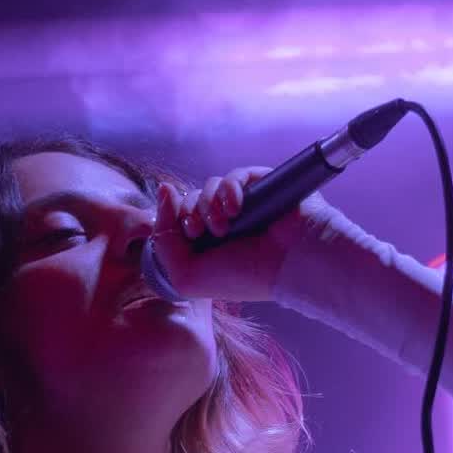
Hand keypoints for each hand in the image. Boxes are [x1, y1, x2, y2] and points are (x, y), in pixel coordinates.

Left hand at [151, 167, 317, 303]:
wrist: (289, 264)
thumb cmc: (242, 276)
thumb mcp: (186, 276)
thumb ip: (163, 242)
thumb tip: (164, 190)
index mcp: (205, 248)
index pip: (175, 221)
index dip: (172, 219)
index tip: (187, 231)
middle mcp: (223, 226)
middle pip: (188, 201)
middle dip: (189, 213)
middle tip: (202, 230)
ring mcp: (241, 206)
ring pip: (208, 187)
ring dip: (208, 203)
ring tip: (224, 224)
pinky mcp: (258, 186)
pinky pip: (233, 175)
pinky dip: (229, 188)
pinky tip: (236, 207)